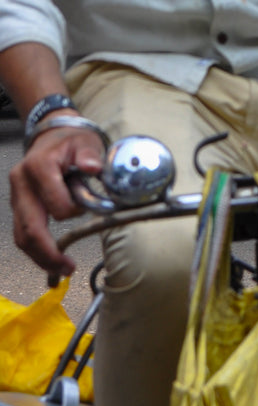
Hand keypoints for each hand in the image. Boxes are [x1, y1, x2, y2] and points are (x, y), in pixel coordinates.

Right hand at [10, 122, 105, 278]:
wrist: (52, 134)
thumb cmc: (71, 140)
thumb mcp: (85, 141)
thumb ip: (89, 155)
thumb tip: (93, 168)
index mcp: (39, 167)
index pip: (54, 204)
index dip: (74, 211)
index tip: (89, 207)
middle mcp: (21, 183)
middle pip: (29, 227)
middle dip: (48, 252)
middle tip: (67, 268)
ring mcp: (17, 196)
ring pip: (21, 235)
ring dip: (40, 256)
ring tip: (61, 270)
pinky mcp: (18, 205)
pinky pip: (23, 232)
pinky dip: (35, 250)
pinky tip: (50, 261)